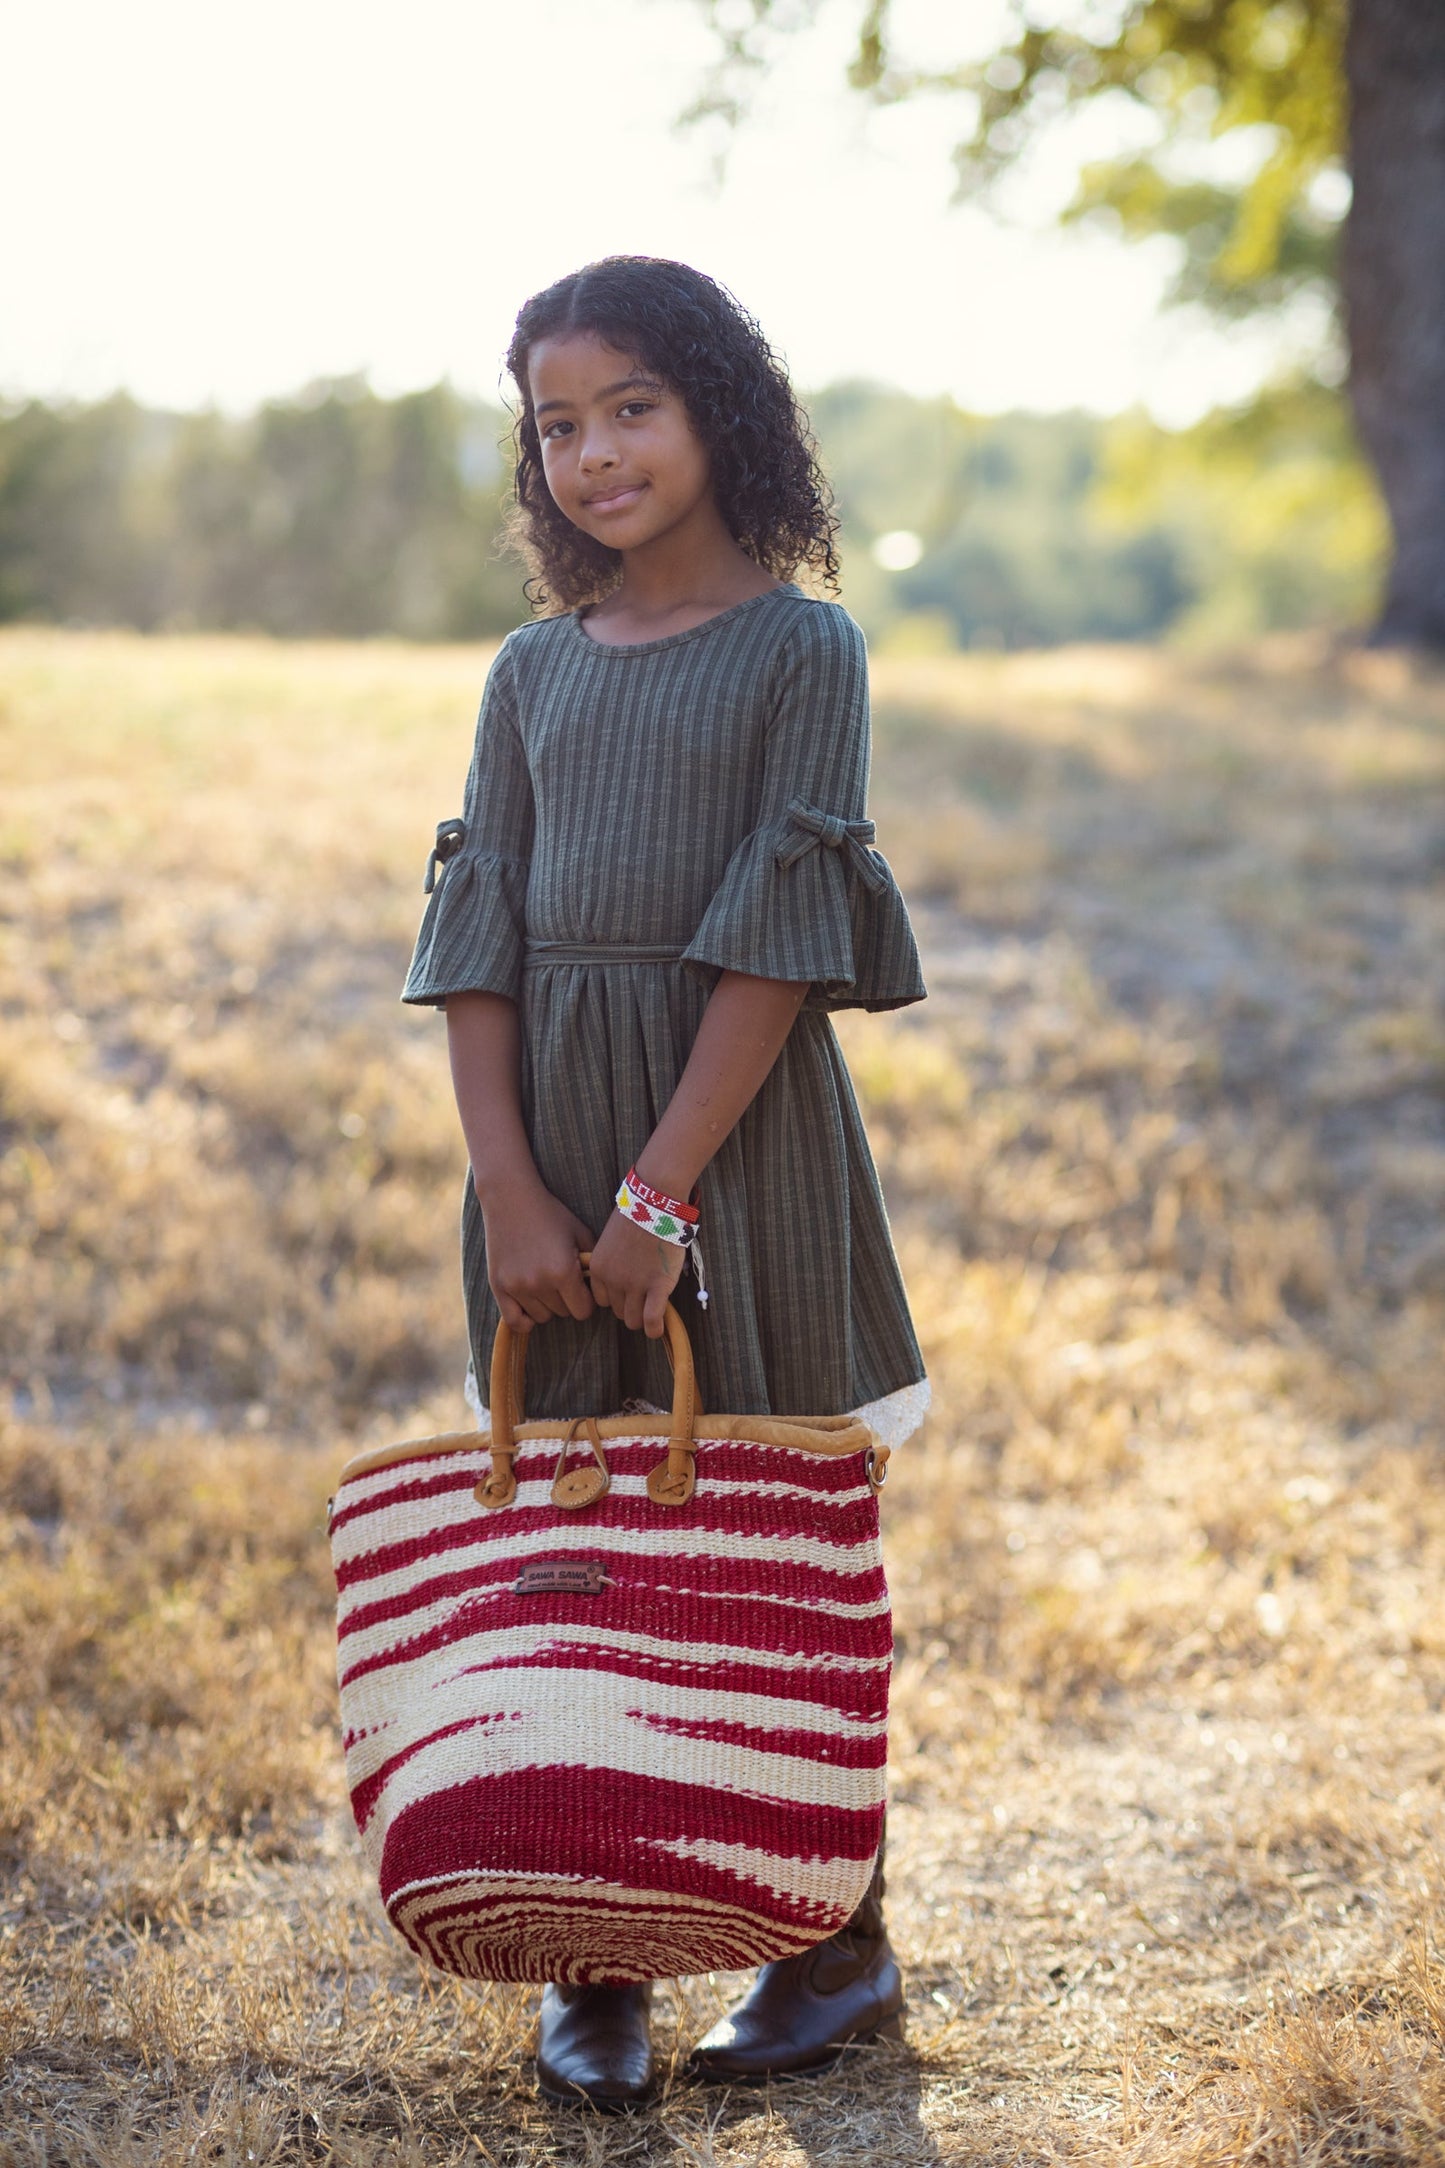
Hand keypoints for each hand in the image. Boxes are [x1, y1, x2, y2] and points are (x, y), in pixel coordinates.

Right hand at [481, 1178, 595, 1333]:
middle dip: (567, 1300)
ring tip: (545, 1283)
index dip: (586, 1300)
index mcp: (564, 1271)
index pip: (584, 1311)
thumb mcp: (580, 1233)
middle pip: (563, 1313)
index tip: (582, 1287)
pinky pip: (515, 1321)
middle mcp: (540, 1283)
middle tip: (561, 1279)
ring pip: (541, 1317)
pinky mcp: (498, 1286)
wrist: (511, 1198)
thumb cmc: (550, 1214)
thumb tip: (604, 1288)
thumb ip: (593, 1263)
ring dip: (547, 1306)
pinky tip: (530, 1307)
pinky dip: (524, 1320)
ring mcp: (517, 1286)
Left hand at [588, 1210, 686, 1338]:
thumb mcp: (612, 1240)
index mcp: (599, 1268)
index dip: (616, 1297)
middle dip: (630, 1306)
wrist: (656, 1202)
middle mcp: (613, 1279)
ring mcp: (635, 1284)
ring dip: (642, 1318)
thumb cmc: (638, 1215)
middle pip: (617, 1311)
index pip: (601, 1300)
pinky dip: (654, 1329)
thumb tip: (619, 1281)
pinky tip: (658, 1329)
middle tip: (643, 1296)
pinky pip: (651, 1319)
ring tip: (652, 1309)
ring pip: (633, 1319)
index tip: (627, 1292)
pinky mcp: (658, 1286)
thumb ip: (612, 1263)